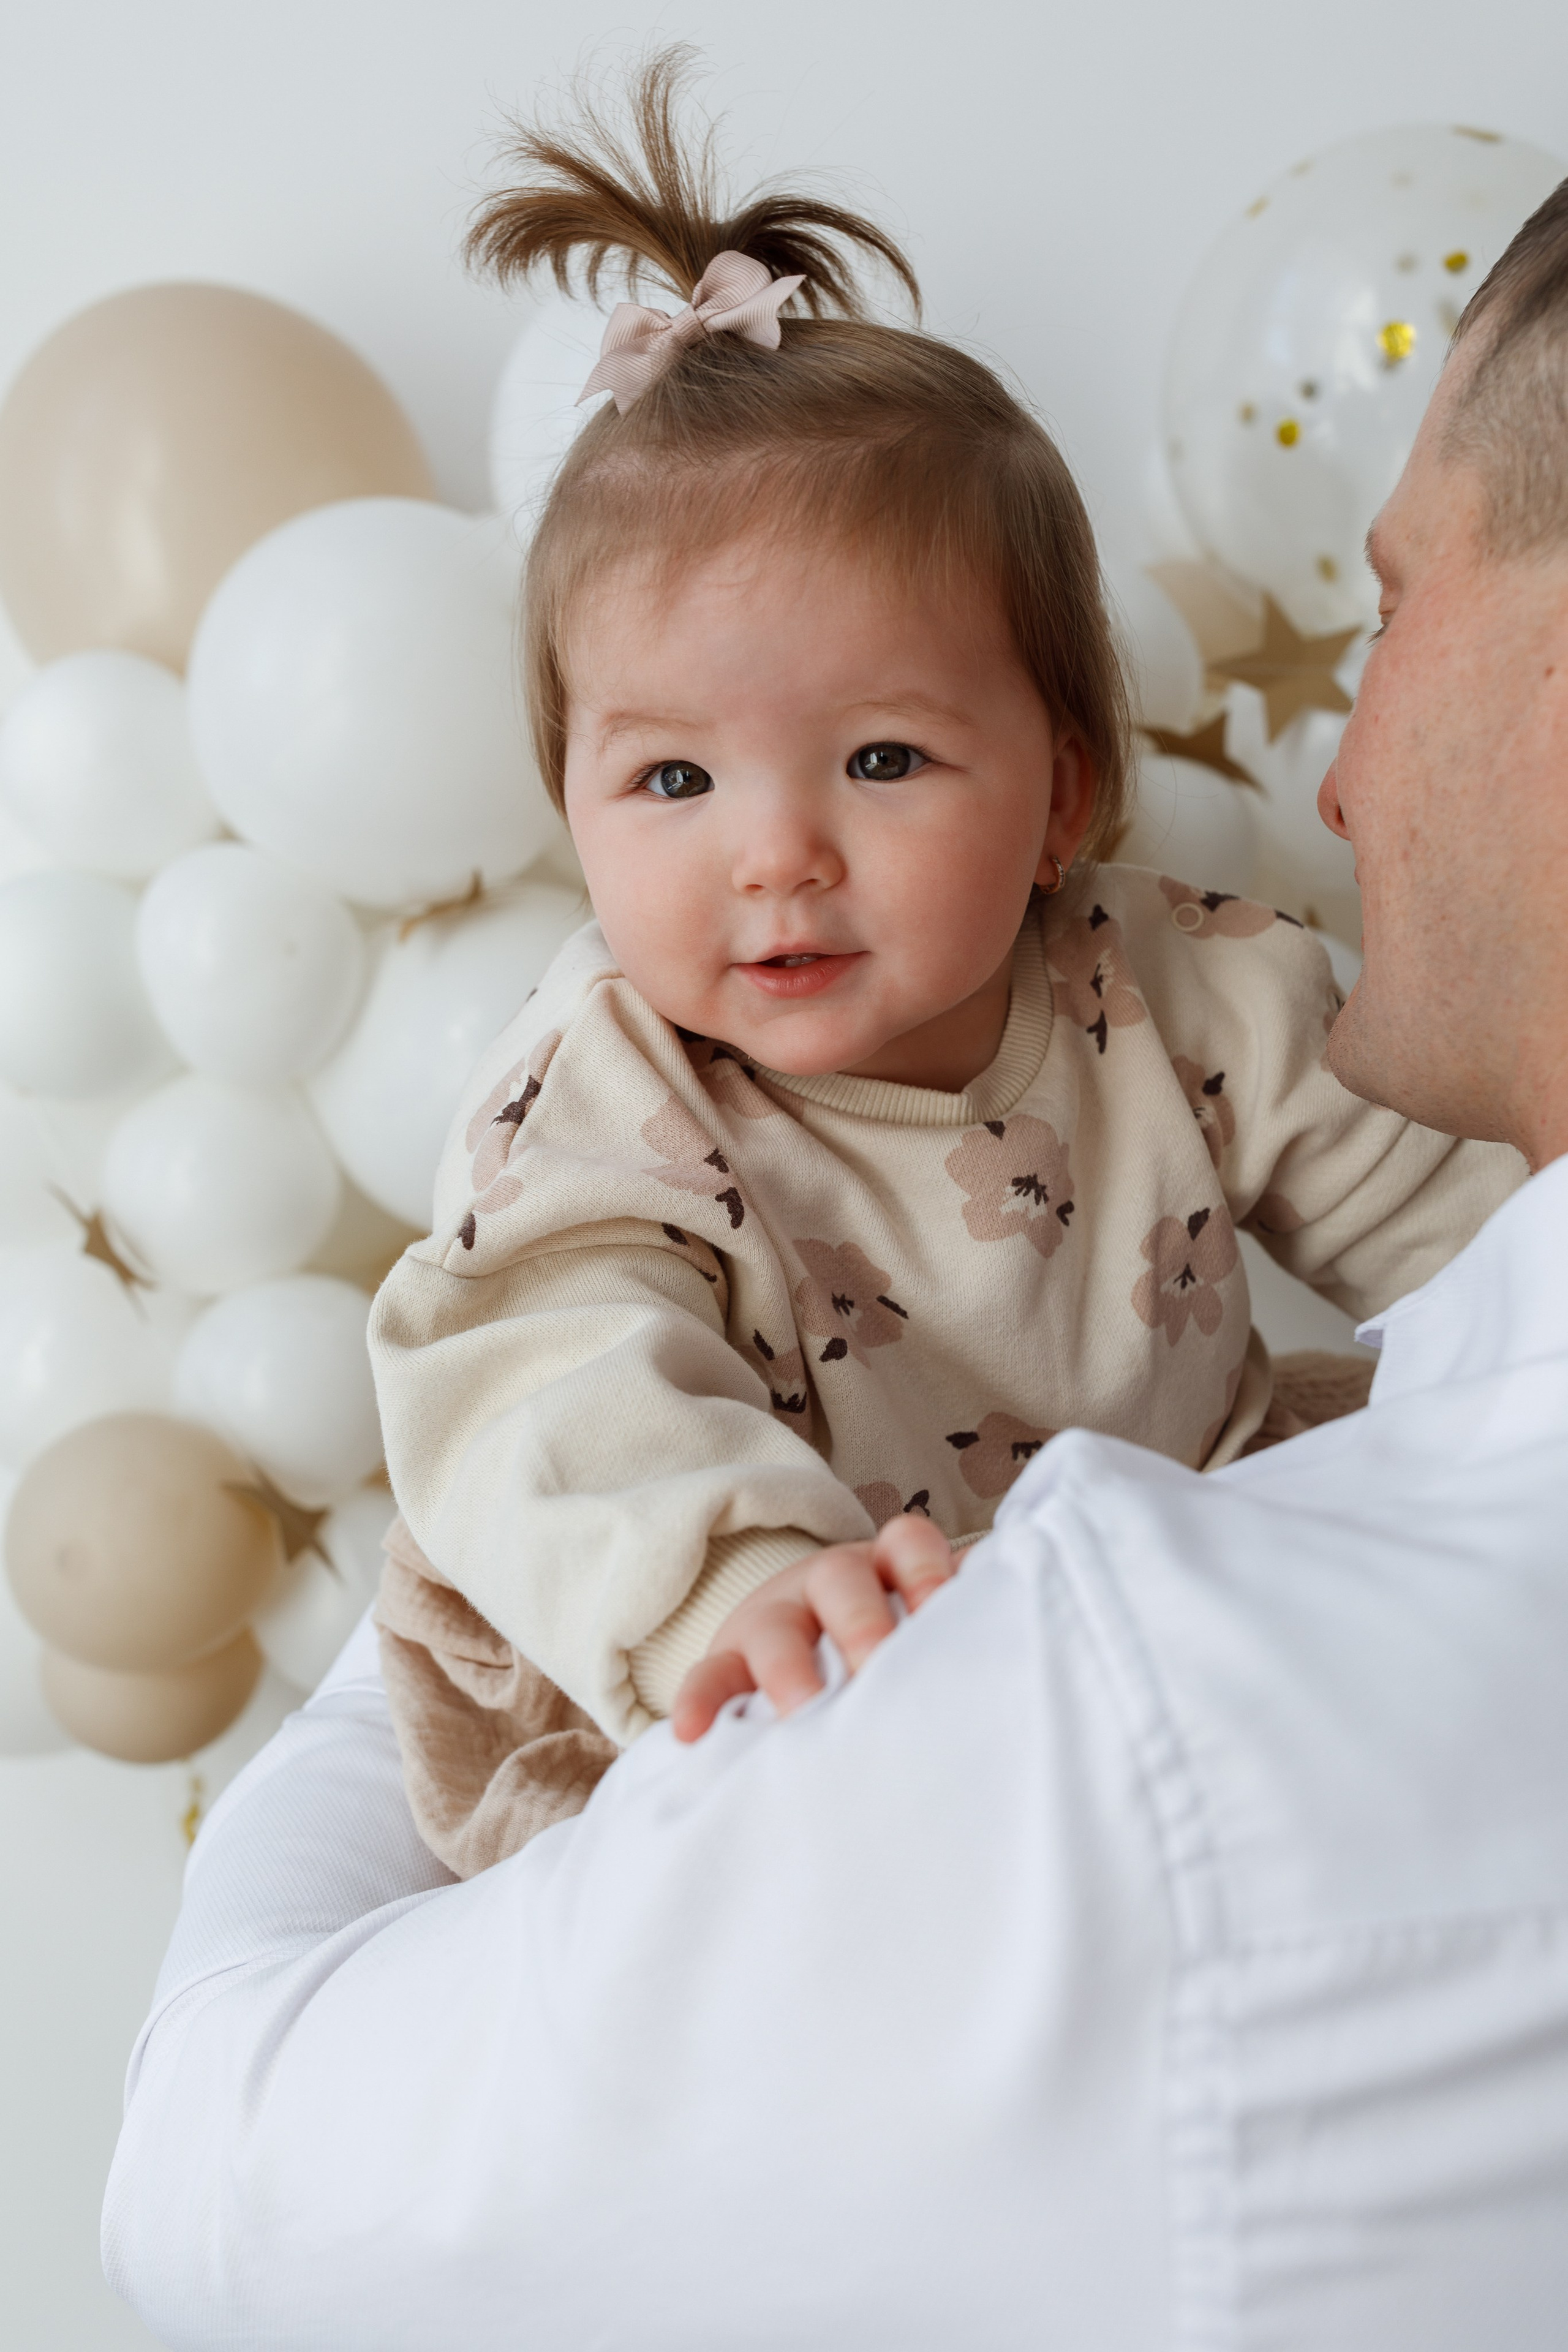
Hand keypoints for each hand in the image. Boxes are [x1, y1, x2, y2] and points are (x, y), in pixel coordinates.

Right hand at [671, 1515, 954, 1742]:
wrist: (802, 1651)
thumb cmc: (889, 1645)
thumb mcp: (919, 1623)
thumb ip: (967, 1625)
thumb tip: (1041, 1639)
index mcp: (886, 1568)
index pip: (908, 1544)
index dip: (927, 1572)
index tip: (943, 1613)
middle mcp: (830, 1582)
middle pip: (842, 1581)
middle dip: (863, 1625)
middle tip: (879, 1669)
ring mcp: (774, 1619)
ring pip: (776, 1629)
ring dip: (789, 1668)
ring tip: (804, 1710)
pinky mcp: (727, 1662)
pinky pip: (707, 1676)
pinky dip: (700, 1703)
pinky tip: (694, 1734)